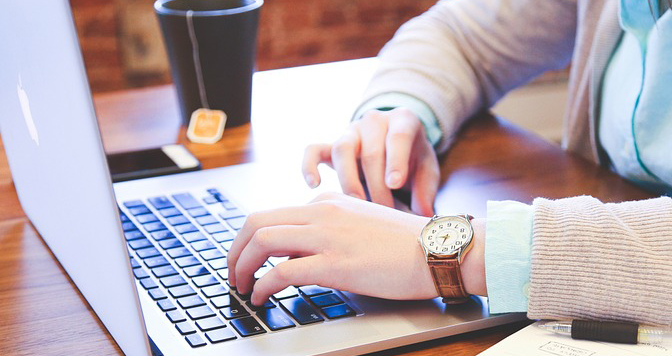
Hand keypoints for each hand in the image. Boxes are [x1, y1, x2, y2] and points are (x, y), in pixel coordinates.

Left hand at [226, 192, 486, 304]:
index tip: (248, 259)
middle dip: (235, 249)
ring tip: (241, 286)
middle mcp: (322, 212)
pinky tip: (262, 297)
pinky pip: (282, 271)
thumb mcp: (362, 226)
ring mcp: (327, 236)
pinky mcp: (335, 263)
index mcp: (329, 202)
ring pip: (262, 241)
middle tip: (232, 273)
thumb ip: (331, 233)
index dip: (252, 240)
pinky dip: (262, 285)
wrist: (439, 249)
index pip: (275, 215)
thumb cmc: (408, 245)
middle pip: (257, 221)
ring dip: (241, 266)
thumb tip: (299, 256)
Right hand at [302, 108, 439, 215]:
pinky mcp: (331, 145)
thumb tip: (423, 215)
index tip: (394, 184)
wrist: (396, 144)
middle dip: (377, 185)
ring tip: (357, 205)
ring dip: (349, 181)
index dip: (396, 160)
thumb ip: (426, 190)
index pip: (398, 136)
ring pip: (342, 149)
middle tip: (384, 212)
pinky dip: (309, 165)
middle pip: (371, 151)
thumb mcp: (427, 169)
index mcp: (403, 120)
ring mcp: (351, 132)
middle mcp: (375, 121)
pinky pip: (313, 150)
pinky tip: (314, 185)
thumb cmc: (413, 159)